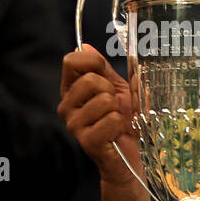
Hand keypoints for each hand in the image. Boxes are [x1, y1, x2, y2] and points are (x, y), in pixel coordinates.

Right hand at [58, 44, 143, 184]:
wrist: (132, 154)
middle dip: (111, 91)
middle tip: (115, 106)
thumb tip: (86, 46)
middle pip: (90, 80)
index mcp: (72, 89)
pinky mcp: (86, 140)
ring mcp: (74, 124)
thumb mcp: (118, 89)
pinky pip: (111, 120)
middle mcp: (67, 105)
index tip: (106, 75)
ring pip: (104, 100)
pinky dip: (122, 125)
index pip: (72, 61)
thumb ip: (105, 70)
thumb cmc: (125, 121)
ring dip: (119, 110)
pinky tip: (117, 133)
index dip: (94, 62)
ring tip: (117, 121)